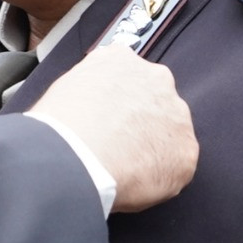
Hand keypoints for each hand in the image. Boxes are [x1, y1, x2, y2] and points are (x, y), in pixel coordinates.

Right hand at [29, 45, 198, 212]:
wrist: (72, 157)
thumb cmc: (57, 127)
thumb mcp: (63, 89)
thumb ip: (86, 92)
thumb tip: (82, 110)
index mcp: (121, 60)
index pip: (127, 78)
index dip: (117, 103)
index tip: (107, 120)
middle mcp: (156, 79)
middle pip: (154, 102)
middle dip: (140, 122)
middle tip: (116, 146)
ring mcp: (176, 115)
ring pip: (169, 133)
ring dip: (152, 148)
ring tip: (122, 168)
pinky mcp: (185, 151)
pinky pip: (175, 166)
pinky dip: (159, 177)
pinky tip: (133, 183)